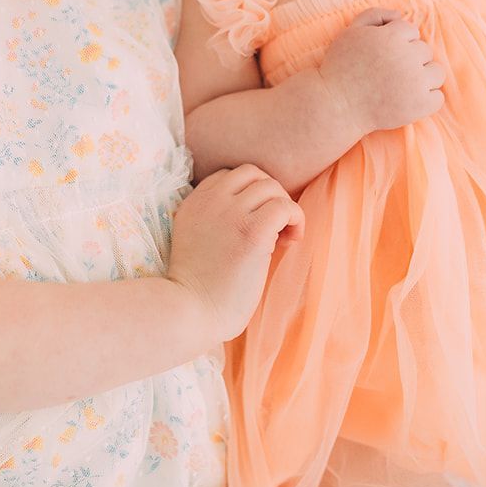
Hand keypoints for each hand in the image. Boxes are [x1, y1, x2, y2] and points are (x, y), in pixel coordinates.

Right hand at [167, 164, 303, 342]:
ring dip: (284, 208)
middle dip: (270, 195)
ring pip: (271, 186)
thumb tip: (256, 216)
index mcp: (194, 203)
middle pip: (252, 173)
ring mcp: (230, 214)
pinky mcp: (251, 232)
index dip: (249, 194)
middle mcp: (210, 202)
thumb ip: (214, 222)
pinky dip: (296, 219)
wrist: (189, 313)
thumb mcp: (194, 241)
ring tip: (284, 237)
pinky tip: (291, 241)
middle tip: (275, 227)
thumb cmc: (197, 291)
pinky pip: (285, 207)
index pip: (229, 176)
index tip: (255, 220)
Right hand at [317, 7, 445, 132]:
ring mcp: (415, 82)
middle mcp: (406, 57)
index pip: (412, 31)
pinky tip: (408, 100)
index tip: (384, 55)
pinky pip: (438, 97)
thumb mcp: (351, 32)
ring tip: (403, 85)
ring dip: (424, 77)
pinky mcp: (419, 105)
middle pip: (425, 51)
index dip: (398, 42)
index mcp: (391, 37)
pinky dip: (427, 99)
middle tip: (389, 72)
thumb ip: (375, 15)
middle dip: (410, 59)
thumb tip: (400, 15)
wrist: (336, 106)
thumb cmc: (340, 67)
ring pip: (437, 72)